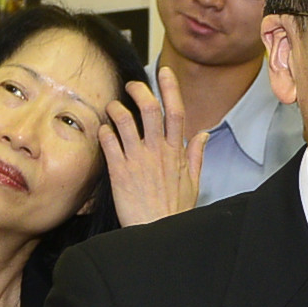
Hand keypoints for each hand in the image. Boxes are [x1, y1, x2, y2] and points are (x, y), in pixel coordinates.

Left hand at [101, 66, 202, 226]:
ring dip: (116, 108)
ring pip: (124, 121)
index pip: (176, 111)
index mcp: (176, 152)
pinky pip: (109, 142)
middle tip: (131, 85)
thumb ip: (196, 155)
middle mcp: (156, 151)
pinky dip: (104, 131)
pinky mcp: (119, 171)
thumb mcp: (192, 182)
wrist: (155, 234)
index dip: (170, 88)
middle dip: (139, 90)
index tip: (164, 72)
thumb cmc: (174, 212)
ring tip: (112, 107)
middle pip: (149, 109)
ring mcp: (137, 160)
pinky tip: (103, 130)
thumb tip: (204, 134)